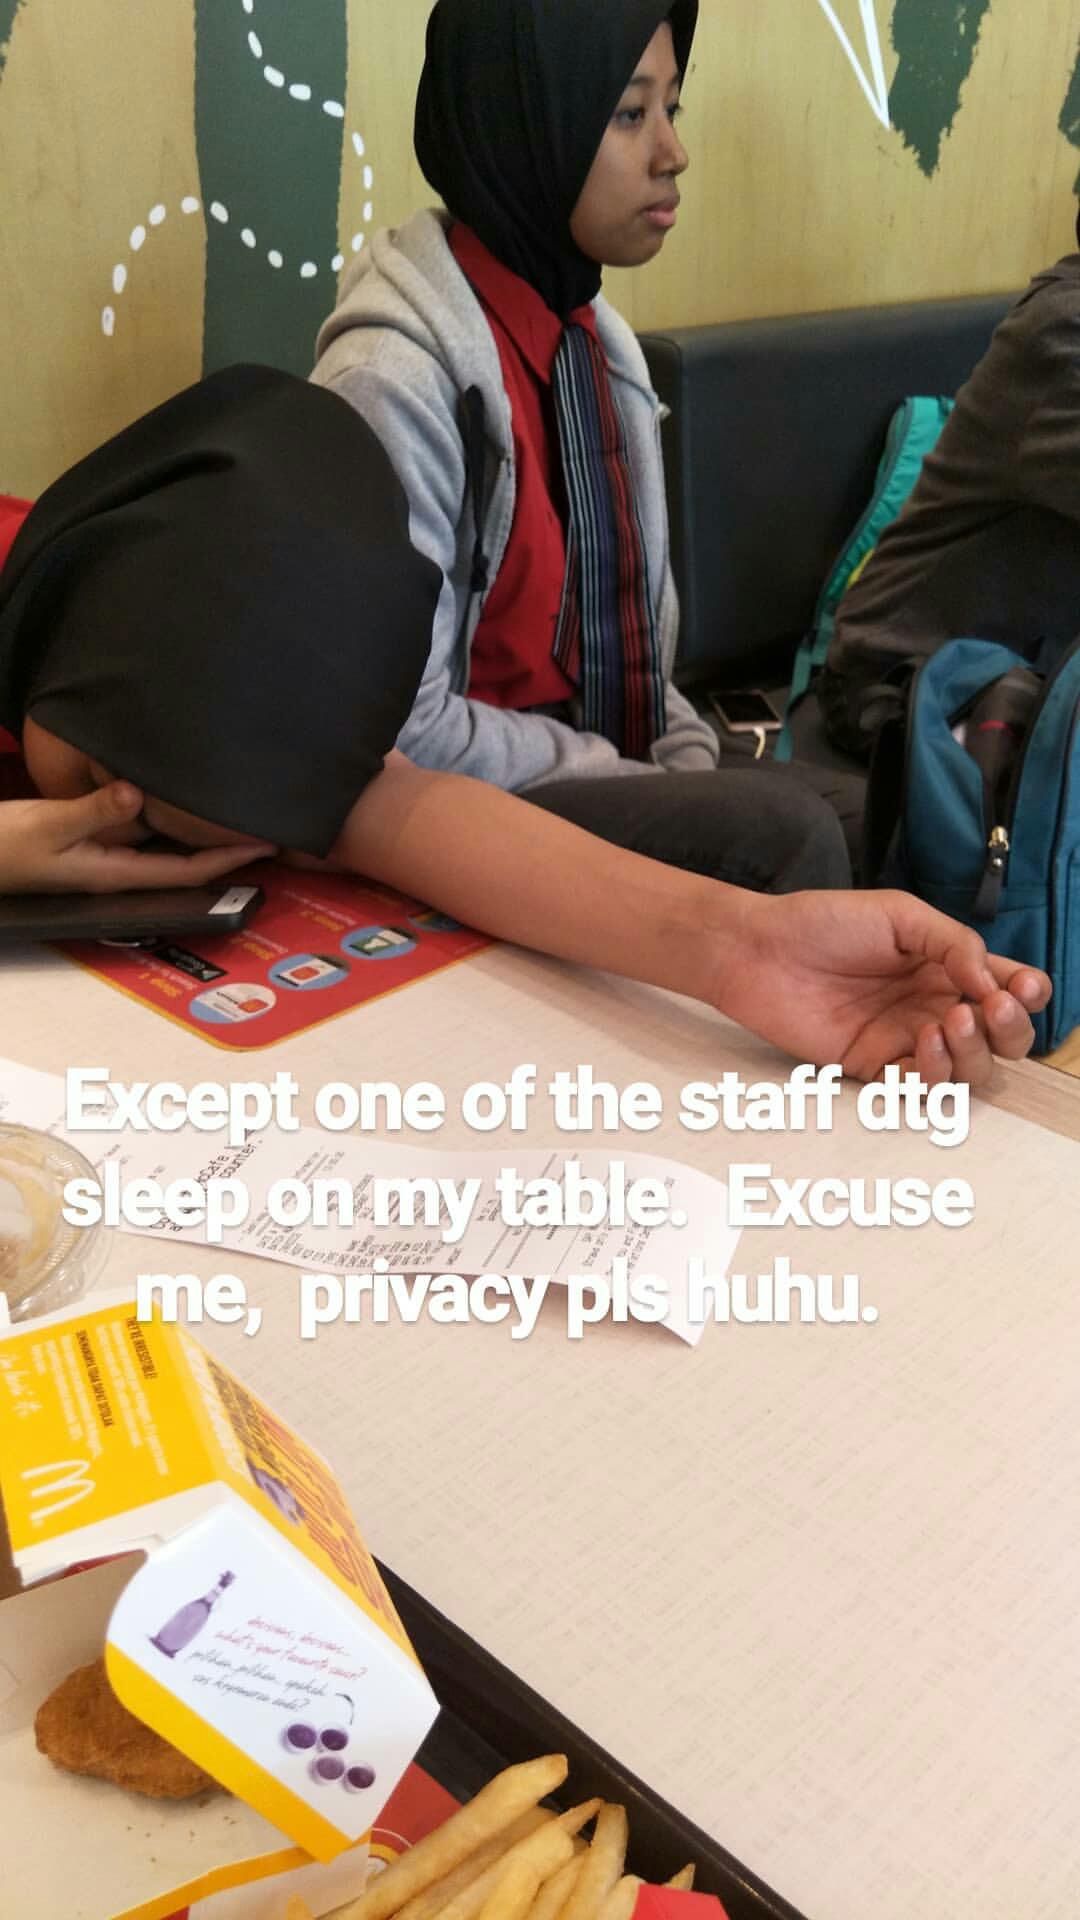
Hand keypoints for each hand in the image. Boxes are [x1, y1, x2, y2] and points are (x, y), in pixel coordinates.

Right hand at [0, 784, 273, 893]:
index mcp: (114, 873)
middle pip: (184, 859)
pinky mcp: (89, 837)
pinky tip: (179, 792)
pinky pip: (137, 825)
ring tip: (235, 804)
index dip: (228, 859)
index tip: (267, 844)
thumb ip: (94, 810)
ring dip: (198, 828)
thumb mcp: (47, 823)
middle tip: (267, 821)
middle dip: (225, 845)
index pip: (186, 870)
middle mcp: (117, 866)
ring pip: (162, 841)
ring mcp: (104, 853)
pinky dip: (163, 812)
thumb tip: (138, 795)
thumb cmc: (3, 847)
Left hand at [716, 888, 1051, 1085]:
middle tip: (988, 1010)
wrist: (759, 950)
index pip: (1008, 988)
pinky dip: (932, 1073)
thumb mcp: (901, 915)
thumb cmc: (824, 923)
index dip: (1027, 994)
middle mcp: (934, 1005)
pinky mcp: (873, 1065)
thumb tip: (993, 981)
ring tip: (947, 1022)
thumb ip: (954, 943)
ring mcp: (906, 1038)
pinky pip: (919, 1088)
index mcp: (948, 964)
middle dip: (1010, 1030)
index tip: (1020, 988)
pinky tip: (922, 1043)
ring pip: (968, 1069)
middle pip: (1001, 1038)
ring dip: (972, 1052)